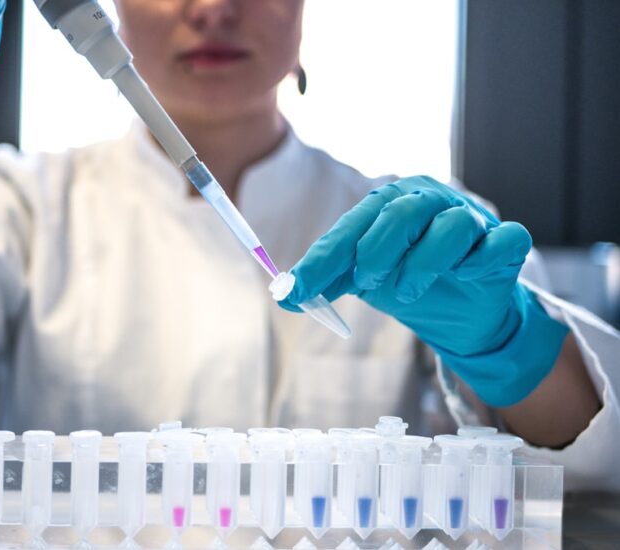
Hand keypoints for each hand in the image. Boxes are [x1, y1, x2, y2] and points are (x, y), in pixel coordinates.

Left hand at [280, 176, 567, 406]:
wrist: (462, 312)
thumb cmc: (411, 281)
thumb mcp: (364, 280)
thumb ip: (328, 280)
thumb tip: (285, 294)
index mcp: (392, 204)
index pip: (353, 225)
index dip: (324, 259)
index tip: (298, 289)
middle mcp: (432, 202)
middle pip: (402, 212)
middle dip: (377, 251)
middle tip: (367, 282)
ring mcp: (473, 220)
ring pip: (452, 226)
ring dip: (423, 264)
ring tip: (405, 293)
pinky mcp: (505, 243)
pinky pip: (503, 241)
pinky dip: (482, 259)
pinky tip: (466, 274)